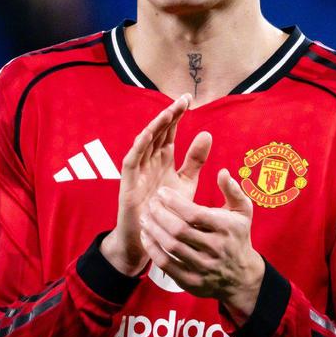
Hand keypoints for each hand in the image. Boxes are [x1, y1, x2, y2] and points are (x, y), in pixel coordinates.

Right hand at [101, 94, 212, 275]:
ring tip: (167, 113)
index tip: (189, 98)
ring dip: (155, 127)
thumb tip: (207, 133)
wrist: (151, 238)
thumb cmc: (167, 210)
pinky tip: (147, 134)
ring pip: (144, 142)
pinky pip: (131, 161)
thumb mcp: (186, 182)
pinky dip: (138, 147)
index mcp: (163, 159)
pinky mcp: (128, 184)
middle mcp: (149, 161)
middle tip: (182, 100)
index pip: (170, 131)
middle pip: (158, 132)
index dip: (177, 115)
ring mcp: (138, 171)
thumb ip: (195, 160)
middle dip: (169, 115)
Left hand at [139, 168, 264, 320]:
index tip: (162, 192)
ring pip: (171, 247)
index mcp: (226, 229)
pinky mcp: (191, 282)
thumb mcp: (242, 212)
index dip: (174, 202)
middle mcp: (215, 249)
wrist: (241, 277)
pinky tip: (146, 236)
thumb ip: (233, 190)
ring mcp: (203, 268)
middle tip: (150, 203)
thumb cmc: (237, 237)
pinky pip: (166, 264)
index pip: (195, 214)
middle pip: (180, 230)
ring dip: (153, 230)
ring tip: (145, 217)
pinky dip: (152, 249)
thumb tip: (222, 172)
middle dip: (160, 214)